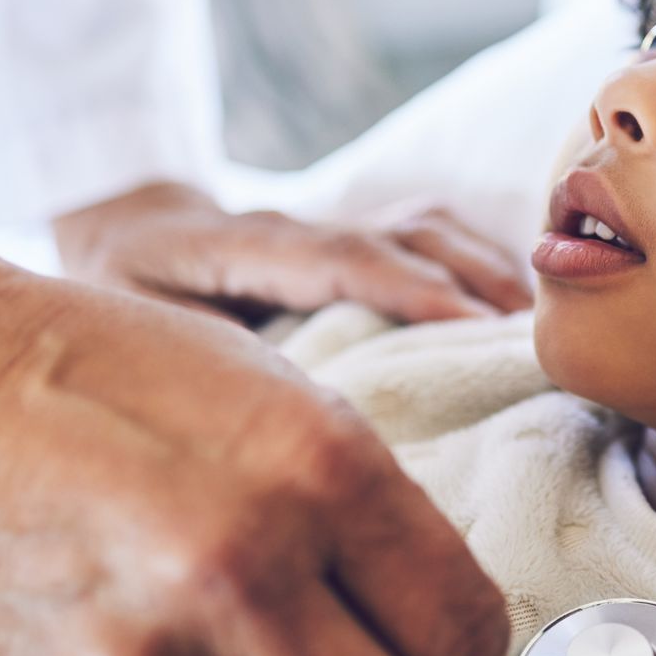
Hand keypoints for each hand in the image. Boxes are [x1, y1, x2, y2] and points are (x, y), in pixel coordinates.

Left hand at [54, 182, 532, 323]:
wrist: (120, 230)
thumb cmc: (129, 296)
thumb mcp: (138, 334)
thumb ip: (196, 369)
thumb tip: (278, 428)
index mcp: (240, 247)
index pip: (338, 258)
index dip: (408, 287)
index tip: (471, 326)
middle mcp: (298, 228)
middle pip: (401, 237)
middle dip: (471, 283)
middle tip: (530, 340)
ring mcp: (332, 226)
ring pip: (423, 229)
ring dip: (483, 273)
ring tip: (535, 330)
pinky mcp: (353, 237)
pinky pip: (427, 236)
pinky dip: (477, 264)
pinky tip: (513, 306)